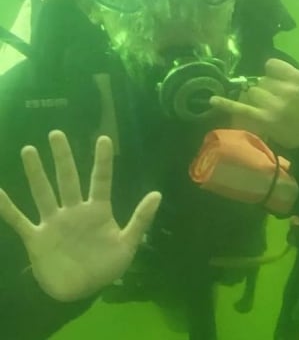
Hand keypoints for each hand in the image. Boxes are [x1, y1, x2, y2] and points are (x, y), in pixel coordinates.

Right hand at [0, 131, 160, 301]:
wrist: (82, 291)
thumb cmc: (106, 266)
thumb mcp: (128, 243)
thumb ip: (141, 219)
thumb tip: (157, 194)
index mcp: (98, 211)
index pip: (101, 180)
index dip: (102, 161)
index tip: (103, 139)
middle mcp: (74, 211)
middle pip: (68, 178)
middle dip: (63, 157)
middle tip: (56, 133)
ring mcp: (54, 223)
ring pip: (44, 192)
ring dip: (36, 173)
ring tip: (29, 150)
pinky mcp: (37, 238)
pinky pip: (19, 220)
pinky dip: (7, 208)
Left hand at [210, 34, 298, 148]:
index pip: (271, 65)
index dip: (275, 73)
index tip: (283, 83)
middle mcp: (287, 91)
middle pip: (261, 79)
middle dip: (268, 88)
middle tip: (280, 100)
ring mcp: (274, 106)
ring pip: (252, 91)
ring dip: (257, 98)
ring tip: (270, 108)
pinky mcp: (263, 120)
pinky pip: (241, 108)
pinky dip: (226, 104)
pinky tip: (212, 100)